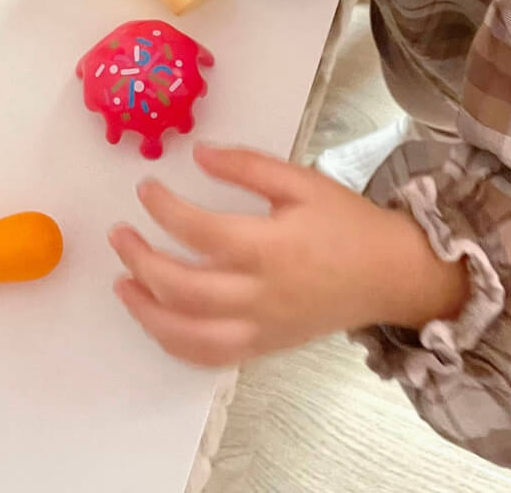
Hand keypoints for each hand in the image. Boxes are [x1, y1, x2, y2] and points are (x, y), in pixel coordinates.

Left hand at [109, 144, 468, 367]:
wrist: (390, 275)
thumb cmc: (345, 223)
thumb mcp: (302, 180)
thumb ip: (248, 166)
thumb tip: (198, 154)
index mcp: (270, 248)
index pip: (200, 233)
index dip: (164, 210)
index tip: (145, 189)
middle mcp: (260, 295)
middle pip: (183, 288)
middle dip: (141, 261)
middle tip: (120, 233)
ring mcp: (260, 328)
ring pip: (188, 335)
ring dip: (146, 311)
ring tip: (122, 283)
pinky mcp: (263, 347)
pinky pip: (210, 357)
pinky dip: (175, 343)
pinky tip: (155, 318)